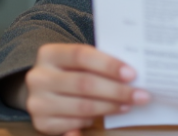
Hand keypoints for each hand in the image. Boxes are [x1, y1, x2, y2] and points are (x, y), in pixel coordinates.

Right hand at [11, 43, 151, 135]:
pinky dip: (94, 120)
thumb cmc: (69, 70)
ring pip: (82, 107)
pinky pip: (75, 123)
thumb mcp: (76, 60)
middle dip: (116, 90)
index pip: (82, 55)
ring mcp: (37, 102)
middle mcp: (39, 77)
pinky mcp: (41, 123)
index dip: (109, 65)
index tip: (132, 74)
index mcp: (49, 54)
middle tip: (140, 94)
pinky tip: (108, 115)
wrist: (41, 88)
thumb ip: (97, 62)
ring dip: (110, 107)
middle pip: (84, 83)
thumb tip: (131, 73)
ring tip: (129, 105)